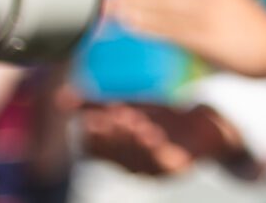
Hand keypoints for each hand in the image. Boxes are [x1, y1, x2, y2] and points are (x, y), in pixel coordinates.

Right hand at [77, 101, 244, 175]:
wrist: (205, 128)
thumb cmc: (160, 119)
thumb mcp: (129, 106)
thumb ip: (96, 103)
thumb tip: (59, 97)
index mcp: (114, 151)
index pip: (94, 147)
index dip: (92, 133)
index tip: (91, 116)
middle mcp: (129, 164)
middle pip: (115, 152)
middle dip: (112, 133)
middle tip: (112, 114)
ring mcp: (152, 169)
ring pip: (136, 157)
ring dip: (132, 138)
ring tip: (132, 118)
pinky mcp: (176, 169)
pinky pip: (163, 161)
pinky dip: (155, 148)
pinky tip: (152, 133)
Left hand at [108, 0, 265, 77]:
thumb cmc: (259, 39)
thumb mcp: (235, 14)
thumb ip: (208, 13)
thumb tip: (182, 23)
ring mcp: (210, 16)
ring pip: (164, 9)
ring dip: (136, 7)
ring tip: (112, 8)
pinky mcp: (208, 37)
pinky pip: (171, 29)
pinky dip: (149, 25)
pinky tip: (131, 24)